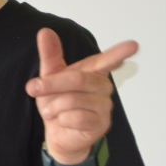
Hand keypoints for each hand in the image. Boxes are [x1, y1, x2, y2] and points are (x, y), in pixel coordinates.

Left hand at [25, 28, 137, 164]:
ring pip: (73, 100)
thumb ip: (50, 54)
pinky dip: (61, 119)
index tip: (133, 45)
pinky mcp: (101, 123)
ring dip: (53, 106)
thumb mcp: (49, 76)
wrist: (58, 134)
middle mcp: (103, 86)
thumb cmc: (57, 102)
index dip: (118, 53)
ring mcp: (104, 105)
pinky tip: (63, 121)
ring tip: (51, 111)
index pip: (106, 60)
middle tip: (33, 88)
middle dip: (51, 85)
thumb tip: (45, 31)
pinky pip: (76, 117)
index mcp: (92, 72)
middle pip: (77, 79)